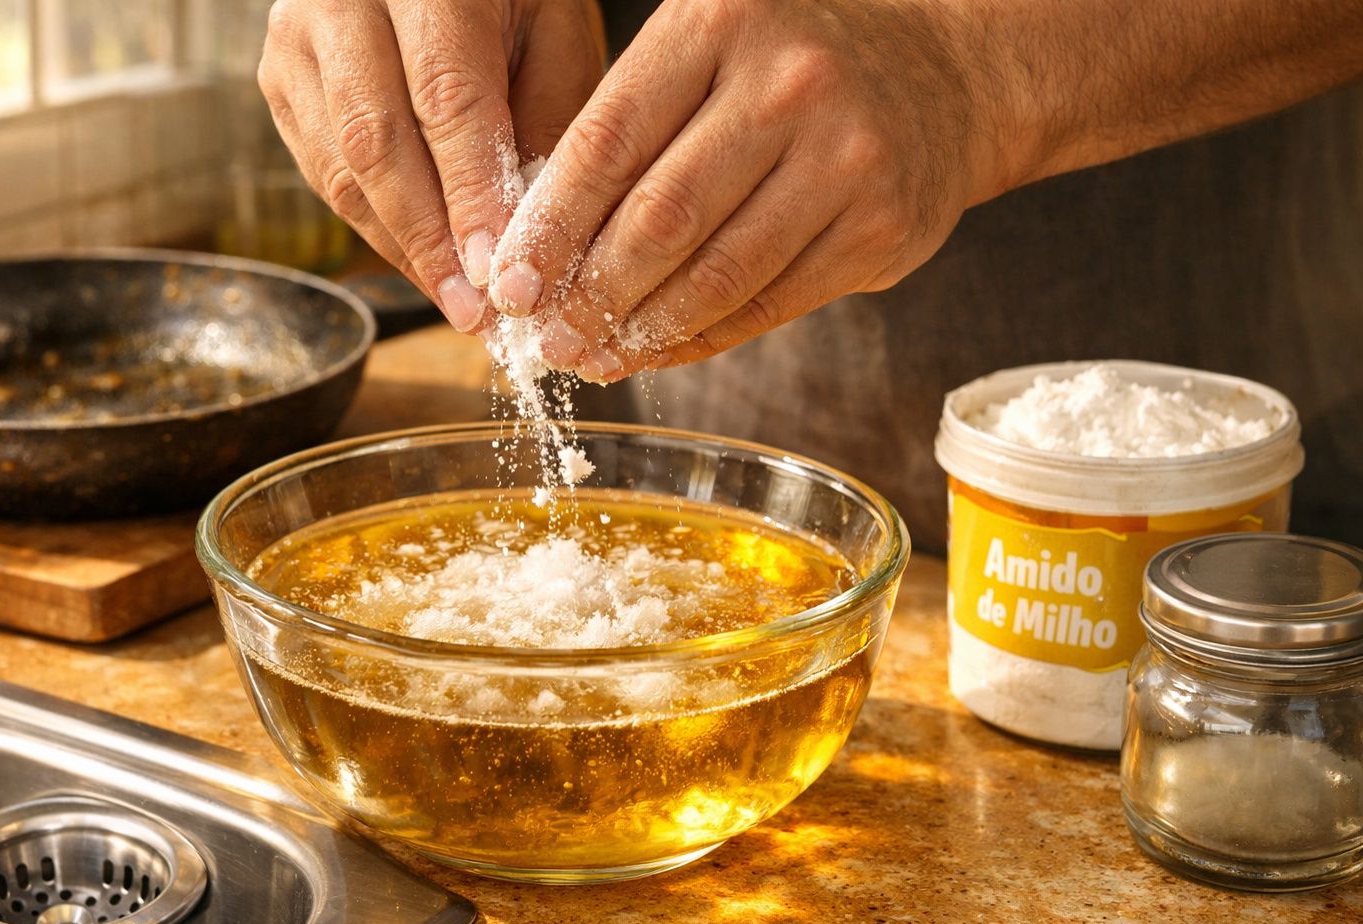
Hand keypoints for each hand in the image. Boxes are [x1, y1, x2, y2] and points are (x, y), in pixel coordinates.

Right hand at [257, 0, 604, 332]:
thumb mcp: (553, 33)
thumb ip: (544, 121)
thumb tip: (527, 239)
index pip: (444, 98)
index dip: (469, 193)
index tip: (496, 269)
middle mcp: (341, 1)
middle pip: (376, 141)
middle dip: (430, 240)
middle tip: (474, 310)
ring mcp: (298, 43)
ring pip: (343, 170)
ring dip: (404, 251)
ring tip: (458, 306)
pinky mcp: (280, 84)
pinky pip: (327, 179)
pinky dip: (381, 233)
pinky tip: (427, 269)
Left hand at [486, 0, 1004, 380]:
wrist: (948, 76)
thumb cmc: (795, 66)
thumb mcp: (710, 49)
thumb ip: (632, 127)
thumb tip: (539, 248)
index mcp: (721, 21)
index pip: (609, 139)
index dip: (549, 226)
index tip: (510, 283)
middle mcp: (789, 84)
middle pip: (660, 216)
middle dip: (589, 292)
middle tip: (546, 337)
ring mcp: (846, 158)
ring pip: (716, 272)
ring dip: (642, 329)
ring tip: (593, 355)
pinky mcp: (882, 228)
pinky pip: (770, 303)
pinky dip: (703, 337)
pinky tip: (659, 350)